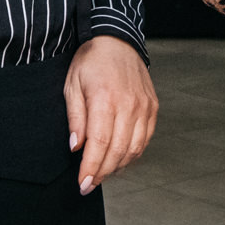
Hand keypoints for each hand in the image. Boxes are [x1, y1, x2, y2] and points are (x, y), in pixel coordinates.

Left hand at [64, 35, 157, 193]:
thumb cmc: (91, 60)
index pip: (100, 144)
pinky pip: (145, 139)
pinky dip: (132, 154)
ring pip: (134, 149)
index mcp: (105, 98)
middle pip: (118, 151)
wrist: (117, 39)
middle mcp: (129, 104)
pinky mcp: (153, 107)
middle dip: (102, 173)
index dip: (91, 168)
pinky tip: (119, 159)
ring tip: (102, 173)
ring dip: (117, 166)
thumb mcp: (72, 84)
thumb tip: (76, 147)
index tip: (83, 184)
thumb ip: (75, 117)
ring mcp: (144, 106)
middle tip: (88, 185)